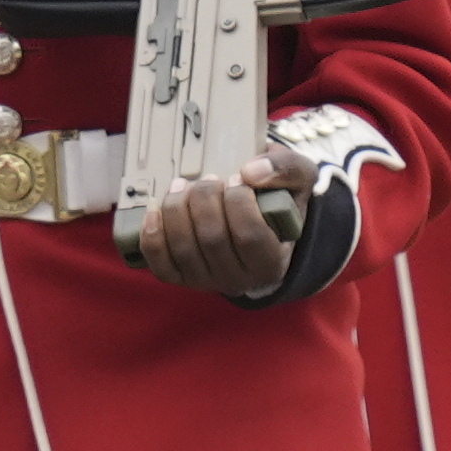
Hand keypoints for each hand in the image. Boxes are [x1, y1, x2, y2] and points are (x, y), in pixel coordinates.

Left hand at [132, 167, 297, 300]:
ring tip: (181, 185)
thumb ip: (286, 169)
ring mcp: (207, 281)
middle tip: (208, 179)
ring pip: (183, 248)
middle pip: (212, 239)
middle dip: (203, 199)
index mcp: (271, 261)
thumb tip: (250, 172)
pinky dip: (152, 235)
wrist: (258, 229)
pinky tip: (155, 211)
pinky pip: (160, 264)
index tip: (236, 178)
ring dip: (175, 210)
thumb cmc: (277, 203)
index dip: (238, 202)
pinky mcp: (180, 279)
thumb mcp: (298, 180)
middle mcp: (239, 279)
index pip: (250, 235)